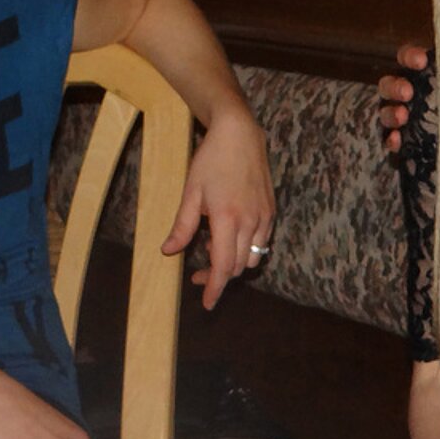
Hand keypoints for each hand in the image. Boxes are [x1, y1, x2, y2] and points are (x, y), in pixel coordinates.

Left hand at [162, 105, 274, 310]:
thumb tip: (169, 251)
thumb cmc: (211, 161)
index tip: (207, 302)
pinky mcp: (270, 211)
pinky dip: (246, 248)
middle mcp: (250, 222)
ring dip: (233, 263)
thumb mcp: (190, 193)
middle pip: (238, 266)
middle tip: (197, 275)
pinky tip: (229, 237)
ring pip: (253, 256)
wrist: (240, 135)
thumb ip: (182, 226)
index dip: (215, 287)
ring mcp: (264, 217)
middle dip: (219, 277)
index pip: (223, 265)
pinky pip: (262, 241)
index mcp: (227, 218)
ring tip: (213, 251)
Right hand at [377, 43, 429, 153]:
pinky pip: (391, 140)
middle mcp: (415, 95)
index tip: (420, 61)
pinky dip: (391, 139)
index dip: (410, 56)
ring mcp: (408, 120)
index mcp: (431, 76)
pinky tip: (398, 140)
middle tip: (407, 92)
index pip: (411, 59)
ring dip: (391, 112)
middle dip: (395, 85)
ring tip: (403, 116)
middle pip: (392, 84)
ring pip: (387, 111)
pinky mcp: (408, 144)